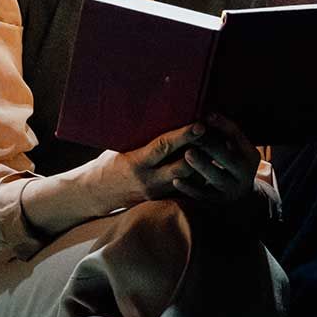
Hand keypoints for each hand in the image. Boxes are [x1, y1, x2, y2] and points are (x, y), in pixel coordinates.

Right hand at [115, 119, 254, 205]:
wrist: (96, 193)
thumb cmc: (109, 162)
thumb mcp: (121, 146)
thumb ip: (143, 137)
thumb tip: (164, 116)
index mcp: (136, 162)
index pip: (163, 147)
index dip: (183, 136)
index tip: (200, 125)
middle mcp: (149, 180)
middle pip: (182, 167)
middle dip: (201, 152)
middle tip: (218, 136)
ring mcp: (156, 192)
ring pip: (188, 180)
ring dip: (204, 165)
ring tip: (220, 149)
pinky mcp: (161, 200)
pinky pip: (185, 189)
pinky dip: (198, 177)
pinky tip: (211, 165)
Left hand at [169, 114, 259, 204]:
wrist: (242, 198)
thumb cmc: (232, 164)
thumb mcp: (237, 150)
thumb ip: (225, 135)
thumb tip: (206, 115)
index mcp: (251, 156)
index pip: (237, 137)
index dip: (223, 125)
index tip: (207, 115)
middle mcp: (245, 173)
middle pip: (228, 158)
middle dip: (211, 145)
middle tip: (195, 136)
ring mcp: (232, 189)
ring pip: (217, 177)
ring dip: (202, 165)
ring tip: (188, 153)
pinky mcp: (218, 203)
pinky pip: (203, 195)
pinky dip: (190, 188)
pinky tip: (176, 180)